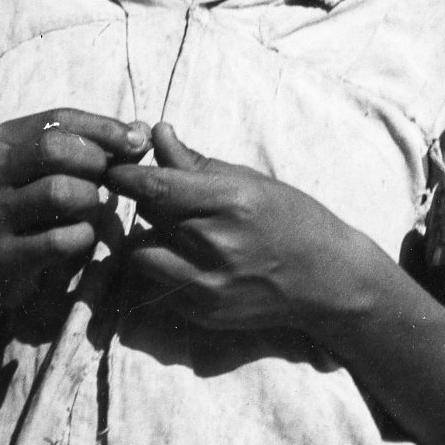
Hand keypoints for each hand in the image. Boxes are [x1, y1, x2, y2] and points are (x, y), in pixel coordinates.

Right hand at [0, 109, 149, 315]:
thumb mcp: (39, 169)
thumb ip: (86, 146)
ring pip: (61, 192)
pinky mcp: (3, 254)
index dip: (105, 128)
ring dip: (91, 202)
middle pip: (55, 149)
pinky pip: (61, 240)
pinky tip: (79, 237)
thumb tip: (143, 132)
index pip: (58, 118)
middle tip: (104, 181)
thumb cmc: (20, 207)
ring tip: (89, 210)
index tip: (137, 142)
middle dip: (95, 162)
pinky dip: (83, 237)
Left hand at [104, 123, 381, 335]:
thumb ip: (196, 162)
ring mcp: (209, 283)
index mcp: (232, 203)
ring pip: (141, 254)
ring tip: (176, 233)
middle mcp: (217, 245)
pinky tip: (193, 262)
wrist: (332, 283)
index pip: (155, 186)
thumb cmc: (294, 222)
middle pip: (147, 216)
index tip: (112, 169)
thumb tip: (156, 132)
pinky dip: (164, 269)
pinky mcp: (204, 312)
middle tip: (163, 199)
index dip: (125, 176)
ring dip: (148, 240)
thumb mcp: (252, 182)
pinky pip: (158, 284)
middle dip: (147, 204)